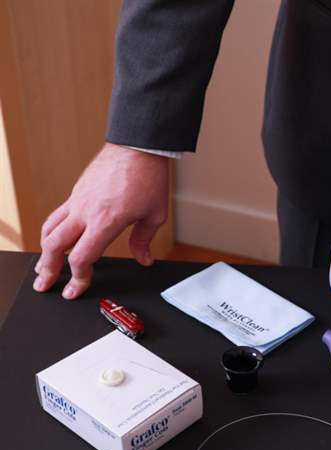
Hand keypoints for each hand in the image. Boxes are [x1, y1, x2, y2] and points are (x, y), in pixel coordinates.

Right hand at [33, 143, 168, 298]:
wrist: (138, 147)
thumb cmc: (148, 178)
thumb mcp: (155, 215)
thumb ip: (144, 240)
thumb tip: (143, 259)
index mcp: (105, 221)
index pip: (82, 257)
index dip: (78, 278)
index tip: (76, 289)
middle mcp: (85, 212)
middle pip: (55, 246)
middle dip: (48, 269)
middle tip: (45, 285)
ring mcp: (77, 201)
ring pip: (50, 229)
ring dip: (44, 251)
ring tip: (43, 266)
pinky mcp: (76, 193)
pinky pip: (57, 215)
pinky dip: (52, 231)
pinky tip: (54, 239)